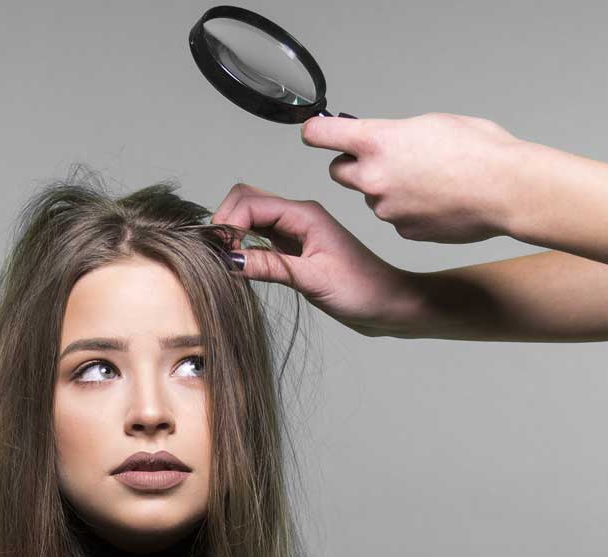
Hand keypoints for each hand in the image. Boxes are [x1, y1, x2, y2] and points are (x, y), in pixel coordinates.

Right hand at [210, 183, 422, 336]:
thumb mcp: (314, 280)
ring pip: (250, 218)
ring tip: (225, 262)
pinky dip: (243, 246)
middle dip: (225, 222)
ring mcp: (295, 232)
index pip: (250, 202)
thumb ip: (271, 266)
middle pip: (245, 201)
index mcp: (305, 215)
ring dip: (232, 234)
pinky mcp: (293, 249)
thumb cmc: (363, 291)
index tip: (219, 253)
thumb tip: (230, 258)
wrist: (390, 305)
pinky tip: (241, 266)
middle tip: (218, 256)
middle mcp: (298, 217)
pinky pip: (259, 237)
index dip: (227, 223)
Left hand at [302, 112, 530, 243]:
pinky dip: (408, 210)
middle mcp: (373, 177)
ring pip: (371, 197)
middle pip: (338, 172)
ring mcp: (385, 208)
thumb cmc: (479, 150)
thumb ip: (396, 133)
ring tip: (426, 181)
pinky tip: (435, 202)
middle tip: (379, 160)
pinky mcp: (402, 231)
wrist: (506, 190)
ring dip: (386, 189)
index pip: (320, 135)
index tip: (317, 131)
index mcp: (377, 141)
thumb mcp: (430, 123)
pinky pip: (395, 218)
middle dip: (352, 165)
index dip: (316, 131)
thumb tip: (383, 138)